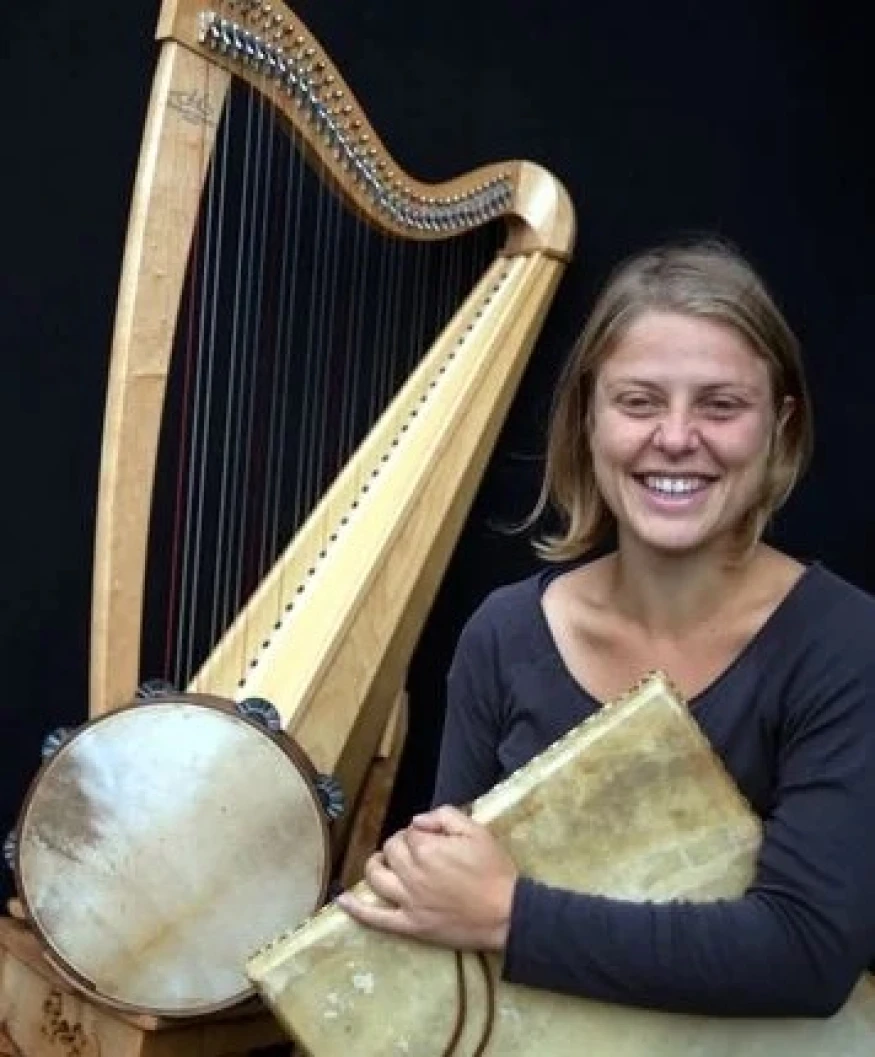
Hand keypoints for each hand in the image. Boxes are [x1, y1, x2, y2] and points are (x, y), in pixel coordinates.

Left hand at [335, 805, 517, 951]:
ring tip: (381, 862)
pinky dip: (356, 910)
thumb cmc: (495, 871)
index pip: (409, 832)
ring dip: (375, 865)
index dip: (420, 832)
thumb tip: (416, 820)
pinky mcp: (410, 925)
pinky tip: (342, 901)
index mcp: (428, 849)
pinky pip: (376, 918)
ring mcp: (408, 901)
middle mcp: (412, 873)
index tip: (432, 837)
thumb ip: (445, 816)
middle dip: (400, 845)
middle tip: (417, 850)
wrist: (507, 914)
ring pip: (376, 878)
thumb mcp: (477, 831)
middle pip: (391, 850)